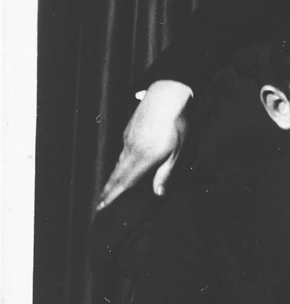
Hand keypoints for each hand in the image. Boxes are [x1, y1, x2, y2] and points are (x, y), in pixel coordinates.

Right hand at [96, 80, 190, 207]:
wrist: (165, 96)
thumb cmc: (176, 125)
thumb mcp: (177, 151)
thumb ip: (166, 173)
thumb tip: (159, 193)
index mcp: (143, 158)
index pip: (125, 182)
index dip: (112, 196)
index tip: (101, 207)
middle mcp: (131, 150)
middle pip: (116, 174)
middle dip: (107, 190)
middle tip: (98, 203)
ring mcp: (128, 139)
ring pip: (118, 163)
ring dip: (113, 177)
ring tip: (109, 189)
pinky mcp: (128, 131)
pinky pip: (122, 151)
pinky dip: (120, 163)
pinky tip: (123, 165)